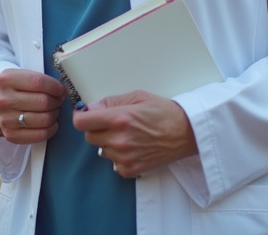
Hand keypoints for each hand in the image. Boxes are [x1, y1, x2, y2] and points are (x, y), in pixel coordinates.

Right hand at [0, 69, 64, 144]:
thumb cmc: (14, 90)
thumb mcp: (20, 77)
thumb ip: (39, 80)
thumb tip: (62, 91)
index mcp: (6, 80)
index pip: (39, 82)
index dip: (55, 87)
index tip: (61, 90)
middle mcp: (4, 100)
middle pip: (43, 102)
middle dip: (56, 101)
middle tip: (57, 100)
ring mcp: (6, 119)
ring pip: (44, 119)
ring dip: (54, 115)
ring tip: (52, 110)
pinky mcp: (11, 135)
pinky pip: (41, 134)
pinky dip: (51, 129)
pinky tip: (50, 123)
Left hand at [73, 91, 198, 177]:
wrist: (187, 133)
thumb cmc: (164, 112)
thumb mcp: (137, 97)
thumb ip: (110, 102)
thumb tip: (90, 108)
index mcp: (119, 118)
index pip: (81, 123)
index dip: (82, 117)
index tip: (86, 115)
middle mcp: (119, 140)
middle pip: (89, 137)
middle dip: (97, 129)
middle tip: (113, 124)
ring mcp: (125, 157)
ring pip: (101, 150)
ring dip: (109, 143)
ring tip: (129, 136)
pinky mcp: (131, 169)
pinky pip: (113, 164)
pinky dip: (119, 157)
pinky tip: (134, 148)